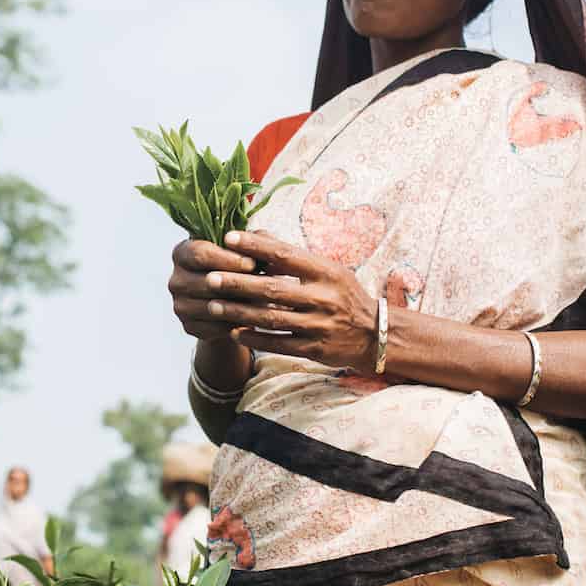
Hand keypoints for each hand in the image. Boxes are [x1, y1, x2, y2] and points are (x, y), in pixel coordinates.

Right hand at [169, 238, 259, 339]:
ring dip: (236, 305)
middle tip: (260, 286)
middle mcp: (176, 279)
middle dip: (235, 283)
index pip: (200, 253)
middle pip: (204, 282)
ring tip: (260, 303)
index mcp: (183, 252)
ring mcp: (180, 304)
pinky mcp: (189, 326)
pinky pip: (212, 328)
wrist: (235, 300)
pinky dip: (233, 324)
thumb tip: (250, 243)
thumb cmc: (242, 267)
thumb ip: (250, 241)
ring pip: (209, 307)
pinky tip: (250, 319)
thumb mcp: (248, 249)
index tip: (252, 264)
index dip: (227, 259)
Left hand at [204, 230, 377, 370]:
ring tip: (214, 306)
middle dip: (238, 283)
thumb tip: (257, 236)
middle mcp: (323, 297)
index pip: (285, 255)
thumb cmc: (342, 295)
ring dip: (239, 312)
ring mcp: (318, 325)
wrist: (375, 334)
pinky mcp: (314, 349)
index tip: (228, 238)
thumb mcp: (327, 270)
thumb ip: (293, 257)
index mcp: (325, 272)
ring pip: (271, 318)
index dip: (256, 246)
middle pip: (273, 289)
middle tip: (210, 278)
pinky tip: (234, 332)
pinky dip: (255, 338)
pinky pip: (278, 343)